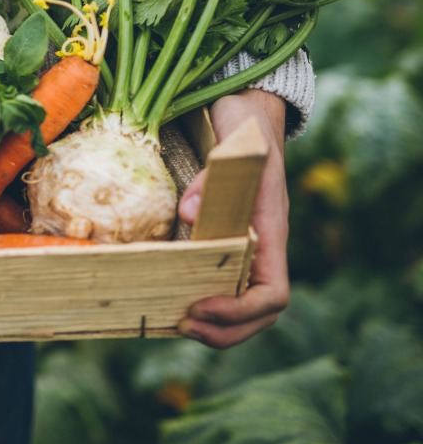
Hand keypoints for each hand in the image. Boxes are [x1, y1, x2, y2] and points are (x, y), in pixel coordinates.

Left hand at [176, 89, 289, 348]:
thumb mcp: (237, 146)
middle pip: (259, 313)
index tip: (203, 307)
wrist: (248, 113)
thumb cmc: (247, 130)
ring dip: (214, 325)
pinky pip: (219, 282)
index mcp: (271, 232)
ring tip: (176, 323)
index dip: (241, 311)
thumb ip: (216, 178)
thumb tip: (189, 214)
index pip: (273, 293)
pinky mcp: (222, 239)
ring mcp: (244, 246)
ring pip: (241, 304)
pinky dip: (200, 300)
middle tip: (183, 325)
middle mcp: (261, 247)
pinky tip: (169, 299)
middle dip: (225, 330)